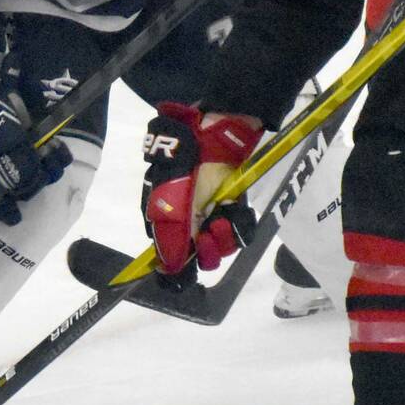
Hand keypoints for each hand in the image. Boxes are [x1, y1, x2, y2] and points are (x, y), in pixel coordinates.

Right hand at [142, 102, 261, 279]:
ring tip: (224, 217)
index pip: (168, 256)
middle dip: (207, 250)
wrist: (216, 134)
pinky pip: (239, 230)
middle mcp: (187, 221)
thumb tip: (167, 269)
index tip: (187, 270)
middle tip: (209, 234)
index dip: (178, 267)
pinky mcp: (232, 207)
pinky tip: (236, 211)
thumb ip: (170, 235)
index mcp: (164, 218)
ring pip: (221, 246)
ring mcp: (211, 213)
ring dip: (225, 237)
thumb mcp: (173, 200)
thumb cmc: (188, 165)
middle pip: (198, 256)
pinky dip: (240, 225)